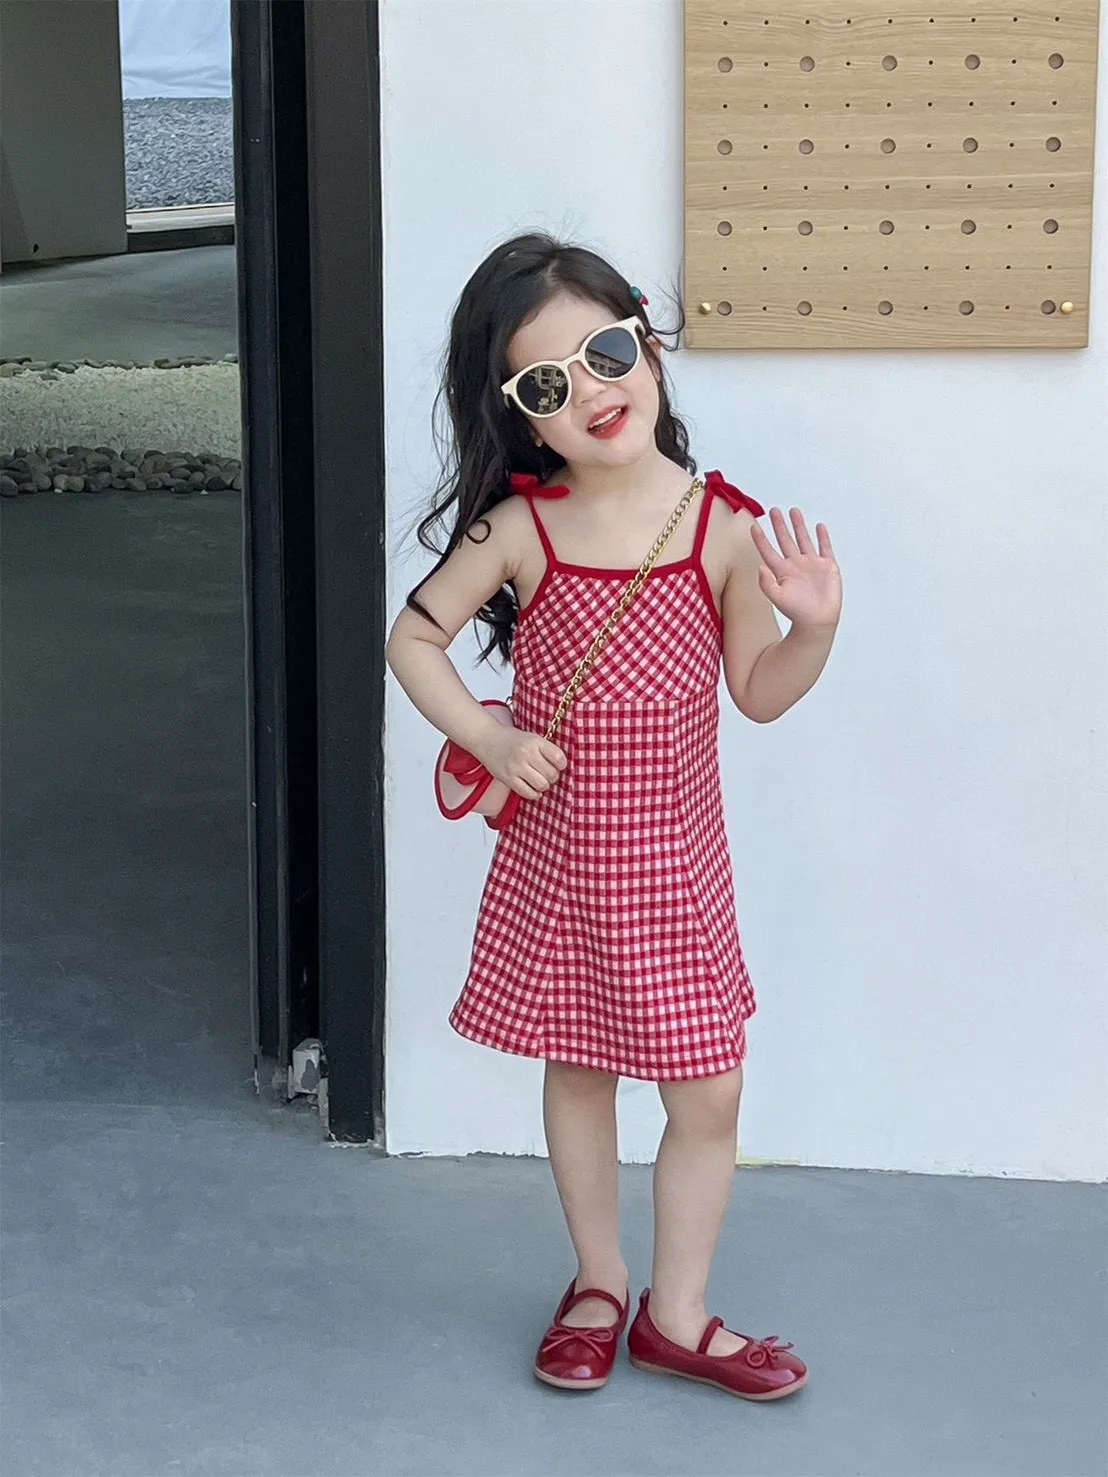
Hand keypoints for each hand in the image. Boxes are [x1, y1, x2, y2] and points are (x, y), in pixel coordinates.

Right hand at [473, 722, 566, 801]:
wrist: (487, 739)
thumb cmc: (512, 740)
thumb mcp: (532, 738)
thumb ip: (546, 750)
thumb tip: (562, 767)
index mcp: (535, 741)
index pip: (559, 758)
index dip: (561, 764)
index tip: (558, 765)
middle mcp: (526, 753)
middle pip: (551, 774)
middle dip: (553, 777)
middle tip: (548, 774)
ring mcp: (516, 767)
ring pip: (541, 785)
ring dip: (544, 786)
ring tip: (540, 781)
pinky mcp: (507, 778)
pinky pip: (527, 793)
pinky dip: (534, 794)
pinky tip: (533, 789)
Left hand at [751, 508, 841, 629]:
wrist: (818, 621)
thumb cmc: (797, 612)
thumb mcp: (777, 597)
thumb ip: (766, 583)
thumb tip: (759, 566)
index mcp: (781, 571)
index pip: (768, 551)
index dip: (761, 539)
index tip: (754, 526)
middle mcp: (795, 565)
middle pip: (785, 540)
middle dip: (779, 525)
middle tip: (774, 510)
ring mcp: (811, 564)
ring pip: (803, 539)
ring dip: (798, 525)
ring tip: (793, 511)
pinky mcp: (826, 566)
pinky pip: (824, 547)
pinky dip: (822, 537)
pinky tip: (819, 526)